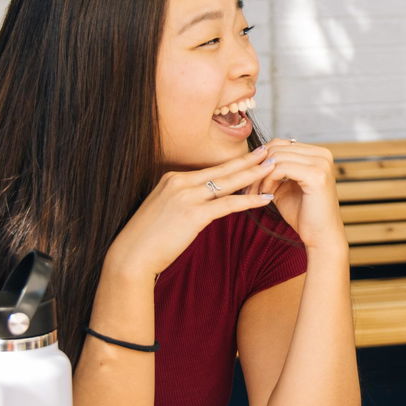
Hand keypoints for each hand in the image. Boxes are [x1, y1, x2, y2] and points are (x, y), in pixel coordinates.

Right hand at [105, 146, 274, 278]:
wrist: (131, 256)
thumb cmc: (148, 239)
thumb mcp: (165, 210)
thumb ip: (184, 201)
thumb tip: (204, 204)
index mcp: (172, 178)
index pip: (210, 169)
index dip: (234, 163)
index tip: (252, 156)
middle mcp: (179, 182)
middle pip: (223, 169)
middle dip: (249, 159)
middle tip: (271, 150)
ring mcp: (186, 196)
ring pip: (228, 182)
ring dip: (254, 174)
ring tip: (274, 167)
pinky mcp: (193, 214)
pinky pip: (228, 204)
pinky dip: (249, 201)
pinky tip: (265, 199)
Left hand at [249, 139, 345, 250]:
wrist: (321, 237)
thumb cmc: (303, 214)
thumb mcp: (285, 185)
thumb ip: (274, 169)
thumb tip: (255, 153)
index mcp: (318, 153)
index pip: (280, 144)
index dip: (261, 160)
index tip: (250, 179)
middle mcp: (322, 154)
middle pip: (277, 147)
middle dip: (258, 167)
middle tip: (250, 188)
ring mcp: (321, 163)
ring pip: (276, 157)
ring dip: (261, 176)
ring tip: (257, 193)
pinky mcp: (316, 175)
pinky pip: (281, 168)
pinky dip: (268, 181)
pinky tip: (266, 195)